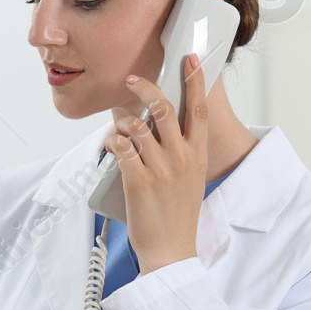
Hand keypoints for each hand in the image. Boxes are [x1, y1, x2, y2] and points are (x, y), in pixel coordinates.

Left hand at [105, 52, 207, 273]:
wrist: (172, 250)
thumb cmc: (179, 215)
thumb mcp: (191, 178)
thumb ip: (183, 151)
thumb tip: (161, 126)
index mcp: (197, 155)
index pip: (199, 110)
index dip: (195, 80)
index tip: (191, 59)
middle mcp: (181, 158)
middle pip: (164, 108)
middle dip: (146, 88)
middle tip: (132, 80)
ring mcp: (160, 168)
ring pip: (137, 126)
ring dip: (122, 122)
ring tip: (119, 131)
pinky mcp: (139, 180)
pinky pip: (121, 148)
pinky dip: (112, 142)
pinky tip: (111, 147)